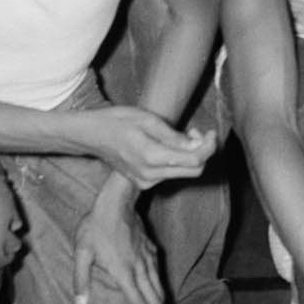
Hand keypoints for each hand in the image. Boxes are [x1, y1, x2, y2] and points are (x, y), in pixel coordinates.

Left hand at [74, 190, 164, 303]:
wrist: (118, 198)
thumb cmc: (96, 225)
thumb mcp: (81, 251)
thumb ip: (80, 279)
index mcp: (125, 272)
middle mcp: (141, 268)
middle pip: (156, 303)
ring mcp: (149, 259)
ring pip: (161, 291)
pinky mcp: (151, 251)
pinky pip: (159, 277)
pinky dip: (161, 294)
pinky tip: (158, 300)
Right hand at [85, 105, 217, 190]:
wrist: (92, 136)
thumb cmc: (118, 121)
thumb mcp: (148, 120)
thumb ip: (174, 136)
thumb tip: (197, 145)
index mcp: (152, 157)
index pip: (195, 160)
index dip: (209, 146)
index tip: (211, 132)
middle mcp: (150, 175)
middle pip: (194, 171)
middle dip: (201, 151)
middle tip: (194, 131)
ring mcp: (146, 182)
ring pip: (183, 173)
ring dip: (189, 155)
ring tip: (179, 135)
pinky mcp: (143, 183)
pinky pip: (170, 174)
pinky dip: (177, 161)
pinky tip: (168, 146)